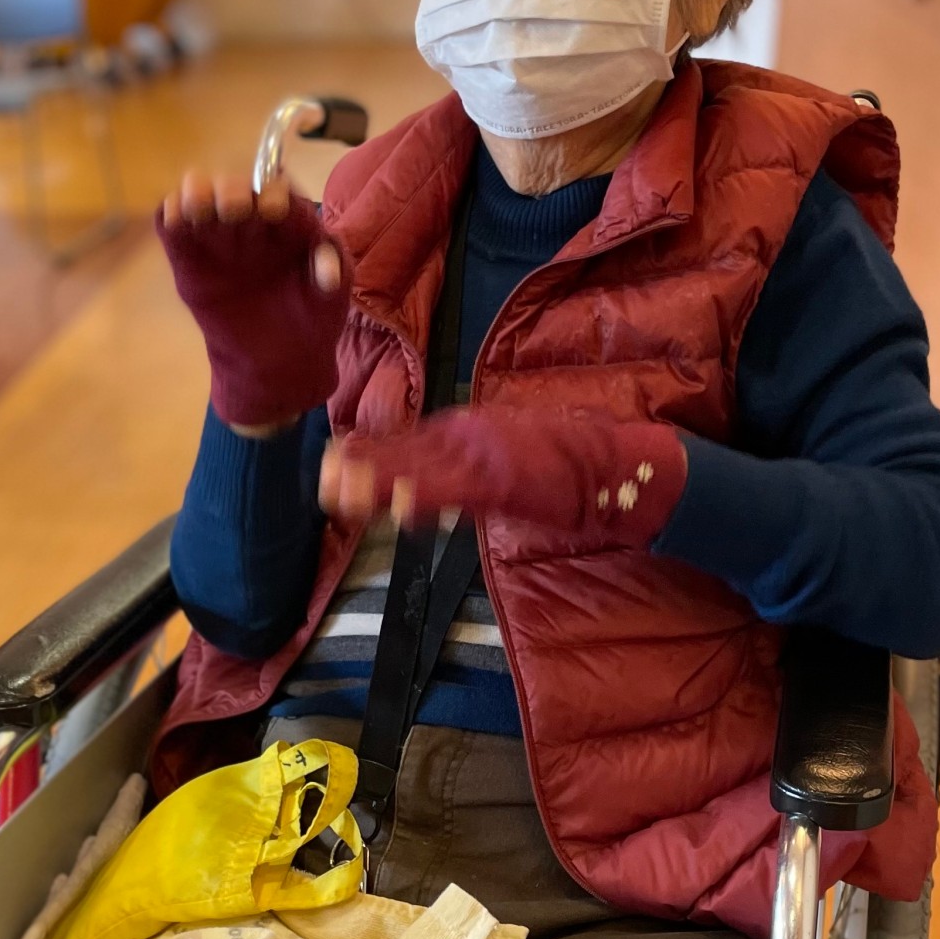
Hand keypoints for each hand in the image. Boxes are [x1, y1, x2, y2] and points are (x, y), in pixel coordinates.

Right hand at [157, 169, 348, 433]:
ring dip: (195, 193)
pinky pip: (172, 226)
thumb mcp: (333, 295)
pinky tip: (176, 221)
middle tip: (234, 209)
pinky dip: (169, 214)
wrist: (281, 359)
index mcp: (287, 220)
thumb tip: (327, 270)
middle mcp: (249, 220)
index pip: (275, 188)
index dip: (272, 190)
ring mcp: (216, 237)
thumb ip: (333, 272)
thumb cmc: (311, 317)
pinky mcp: (188, 259)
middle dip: (231, 190)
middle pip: (233, 186)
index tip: (273, 210)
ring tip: (199, 208)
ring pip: (197, 195)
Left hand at [319, 408, 689, 544]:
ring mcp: (486, 455)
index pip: (409, 443)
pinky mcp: (507, 479)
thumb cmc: (565, 465)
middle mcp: (469, 437)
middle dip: (364, 466)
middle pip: (406, 452)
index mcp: (467, 432)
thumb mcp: (504, 462)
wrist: (618, 463)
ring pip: (423, 469)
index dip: (371, 452)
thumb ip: (465, 471)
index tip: (332, 459)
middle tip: (322, 476)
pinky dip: (429, 496)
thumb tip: (422, 486)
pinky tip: (400, 505)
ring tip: (342, 490)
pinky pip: (460, 491)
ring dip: (382, 481)